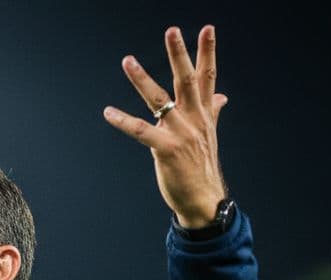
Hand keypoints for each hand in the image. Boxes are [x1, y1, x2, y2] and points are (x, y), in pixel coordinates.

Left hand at [103, 26, 228, 227]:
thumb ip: (213, 111)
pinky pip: (141, 131)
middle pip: (186, 80)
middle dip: (179, 54)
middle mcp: (194, 119)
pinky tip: (108, 111)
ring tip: (128, 60)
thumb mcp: (209, 134)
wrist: (205, 199)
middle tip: (171, 30)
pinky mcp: (167, 150)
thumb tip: (222, 96)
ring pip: (159, 100)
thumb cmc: (202, 167)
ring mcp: (181, 133)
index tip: (207, 28)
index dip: (207, 51)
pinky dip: (123, 121)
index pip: (207, 76)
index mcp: (204, 113)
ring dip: (142, 79)